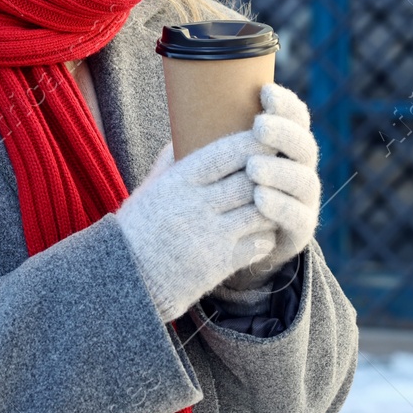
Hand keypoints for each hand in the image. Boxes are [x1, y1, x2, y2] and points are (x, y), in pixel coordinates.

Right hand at [114, 129, 277, 322]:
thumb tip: (185, 132)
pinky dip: (266, 235)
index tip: (267, 136)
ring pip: (260, 211)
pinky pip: (259, 244)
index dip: (251, 142)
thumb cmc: (138, 229)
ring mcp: (210, 236)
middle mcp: (195, 207)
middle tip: (285, 165)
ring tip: (277, 199)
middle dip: (270, 172)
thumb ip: (169, 162)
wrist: (128, 280)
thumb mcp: (148, 189)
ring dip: (272, 204)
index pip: (225, 154)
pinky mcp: (219, 264)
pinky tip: (263, 230)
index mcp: (177, 183)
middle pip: (249, 181)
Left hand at [218, 82, 320, 292]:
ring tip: (252, 167)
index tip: (264, 91)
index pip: (295, 119)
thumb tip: (181, 112)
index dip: (285, 104)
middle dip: (283, 133)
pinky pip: (297, 216)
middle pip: (304, 146)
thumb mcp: (213, 167)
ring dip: (279, 171)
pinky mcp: (300, 230)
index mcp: (284, 148)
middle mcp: (300, 169)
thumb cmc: (219, 195)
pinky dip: (280, 205)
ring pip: (303, 180)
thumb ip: (207, 143)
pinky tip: (259, 197)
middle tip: (259, 126)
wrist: (232, 245)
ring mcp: (304, 200)